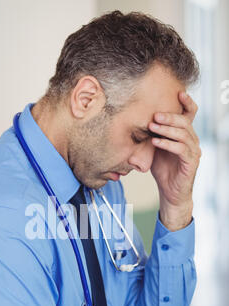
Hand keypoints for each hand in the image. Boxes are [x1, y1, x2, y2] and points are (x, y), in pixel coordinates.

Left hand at [149, 92, 200, 230]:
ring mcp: (193, 151)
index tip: (178, 92)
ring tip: (152, 126)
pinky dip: (167, 144)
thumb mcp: (154, 148)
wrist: (170, 192)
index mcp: (184, 134)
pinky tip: (156, 142)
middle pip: (185, 122)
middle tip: (154, 115)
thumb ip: (150, 135)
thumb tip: (133, 122)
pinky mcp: (190, 162)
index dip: (187, 102)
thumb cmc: (162, 169)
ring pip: (183, 134)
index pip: (190, 114)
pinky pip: (181, 149)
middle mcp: (192, 140)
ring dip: (167, 129)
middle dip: (169, 117)